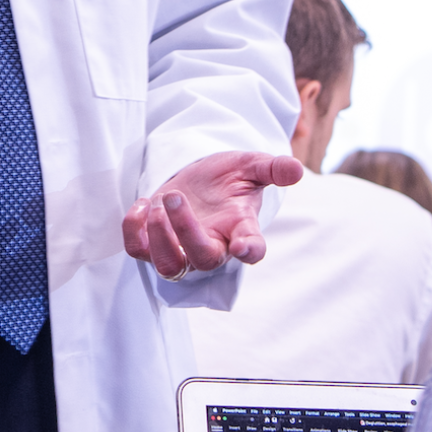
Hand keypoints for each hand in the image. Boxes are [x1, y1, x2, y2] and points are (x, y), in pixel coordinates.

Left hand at [123, 151, 303, 277]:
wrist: (200, 180)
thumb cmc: (229, 178)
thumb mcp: (251, 166)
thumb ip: (272, 168)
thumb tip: (297, 169)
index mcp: (241, 230)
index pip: (252, 249)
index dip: (249, 251)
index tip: (244, 247)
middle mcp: (213, 245)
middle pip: (202, 259)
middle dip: (185, 231)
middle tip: (175, 196)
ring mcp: (182, 249)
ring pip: (169, 265)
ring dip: (159, 237)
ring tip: (159, 201)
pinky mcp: (154, 243)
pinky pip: (138, 251)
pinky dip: (134, 230)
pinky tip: (143, 203)